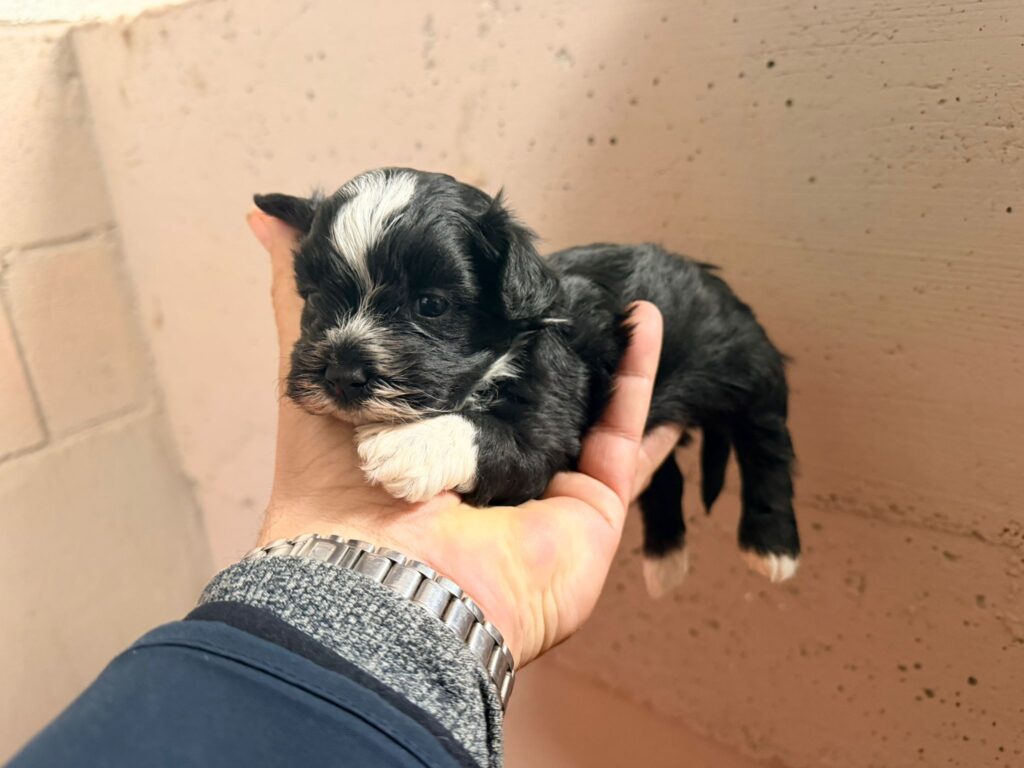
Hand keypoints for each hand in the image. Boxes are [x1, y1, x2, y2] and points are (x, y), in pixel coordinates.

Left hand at [248, 210, 681, 666]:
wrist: (384, 580)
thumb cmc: (338, 488)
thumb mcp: (313, 379)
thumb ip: (300, 306)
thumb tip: (263, 215)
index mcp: (431, 442)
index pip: (471, 376)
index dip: (491, 331)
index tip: (502, 282)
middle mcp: (489, 467)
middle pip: (534, 393)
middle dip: (556, 344)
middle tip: (569, 289)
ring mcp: (545, 489)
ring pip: (590, 411)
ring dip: (609, 355)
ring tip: (623, 296)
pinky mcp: (593, 506)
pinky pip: (626, 437)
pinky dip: (640, 378)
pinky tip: (647, 320)